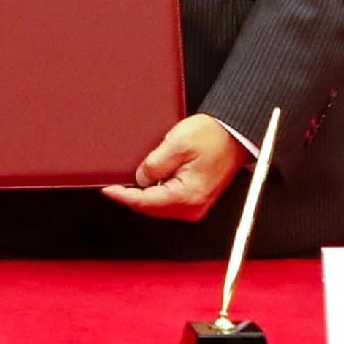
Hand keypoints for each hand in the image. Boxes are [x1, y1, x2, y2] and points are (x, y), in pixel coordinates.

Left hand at [103, 112, 247, 219]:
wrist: (236, 134)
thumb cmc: (213, 136)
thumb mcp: (177, 144)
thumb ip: (154, 165)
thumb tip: (140, 179)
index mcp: (187, 196)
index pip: (145, 202)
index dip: (122, 196)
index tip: (107, 189)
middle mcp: (192, 207)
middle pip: (151, 208)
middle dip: (131, 197)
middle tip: (113, 184)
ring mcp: (196, 205)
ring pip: (159, 206)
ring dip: (143, 196)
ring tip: (129, 181)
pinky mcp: (197, 198)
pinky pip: (170, 201)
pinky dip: (156, 193)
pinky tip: (149, 180)